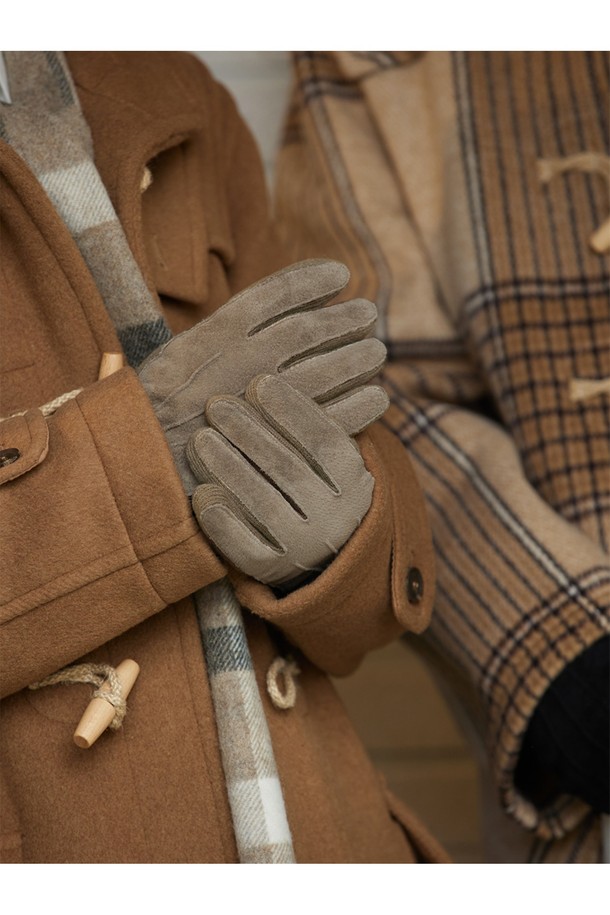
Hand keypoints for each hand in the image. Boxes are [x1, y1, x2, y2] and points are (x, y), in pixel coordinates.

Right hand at [137, 259, 385, 493]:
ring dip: (357, 358)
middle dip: (345, 320)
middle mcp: (240, 364)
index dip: (312, 280)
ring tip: (377, 352)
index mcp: (214, 336)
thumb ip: (223, 333)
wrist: (141, 463)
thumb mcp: (178, 356)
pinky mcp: (275, 443)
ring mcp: (259, 404)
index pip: (275, 295)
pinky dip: (359, 406)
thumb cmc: (159, 409)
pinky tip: (377, 398)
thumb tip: (277, 310)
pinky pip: (328, 419)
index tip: (340, 274)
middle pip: (310, 331)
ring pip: (324, 370)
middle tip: (368, 315)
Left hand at [187, 375, 380, 584]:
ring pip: (264, 505)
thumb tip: (292, 351)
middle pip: (290, 469)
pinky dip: (222, 519)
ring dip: (229, 467)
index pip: (325, 441)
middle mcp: (336, 517)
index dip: (293, 409)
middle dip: (250, 432)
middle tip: (217, 403)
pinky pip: (244, 547)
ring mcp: (304, 548)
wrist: (316, 552)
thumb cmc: (310, 480)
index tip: (260, 381)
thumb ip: (314, 412)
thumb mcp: (324, 452)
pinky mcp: (272, 571)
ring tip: (201, 438)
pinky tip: (201, 492)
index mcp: (355, 481)